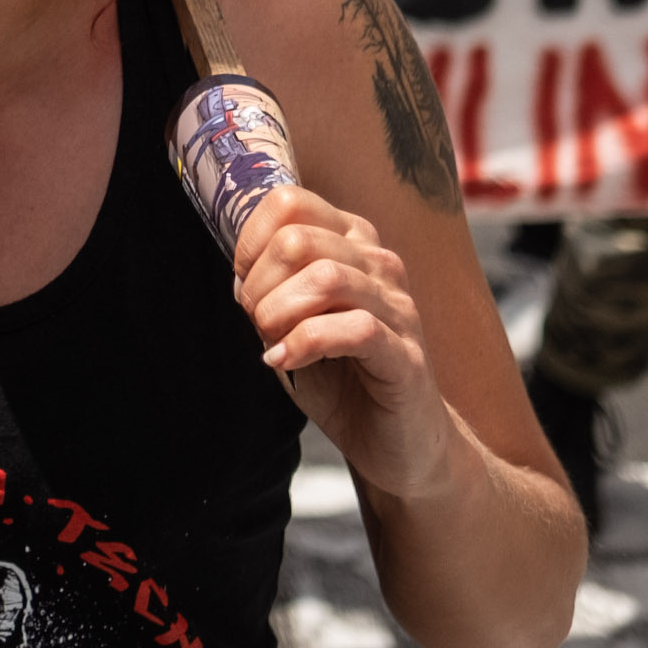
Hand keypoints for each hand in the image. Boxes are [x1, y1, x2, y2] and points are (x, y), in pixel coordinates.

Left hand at [235, 182, 456, 500]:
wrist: (398, 444)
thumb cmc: (344, 380)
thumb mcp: (294, 327)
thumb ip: (270, 294)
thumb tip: (240, 277)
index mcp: (352, 244)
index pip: (291, 203)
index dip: (251, 240)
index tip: (243, 282)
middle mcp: (380, 265)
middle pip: (299, 239)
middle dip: (260, 283)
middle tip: (257, 320)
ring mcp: (399, 308)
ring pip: (327, 277)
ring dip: (279, 312)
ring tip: (270, 340)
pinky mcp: (406, 355)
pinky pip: (354, 329)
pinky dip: (305, 344)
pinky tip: (285, 362)